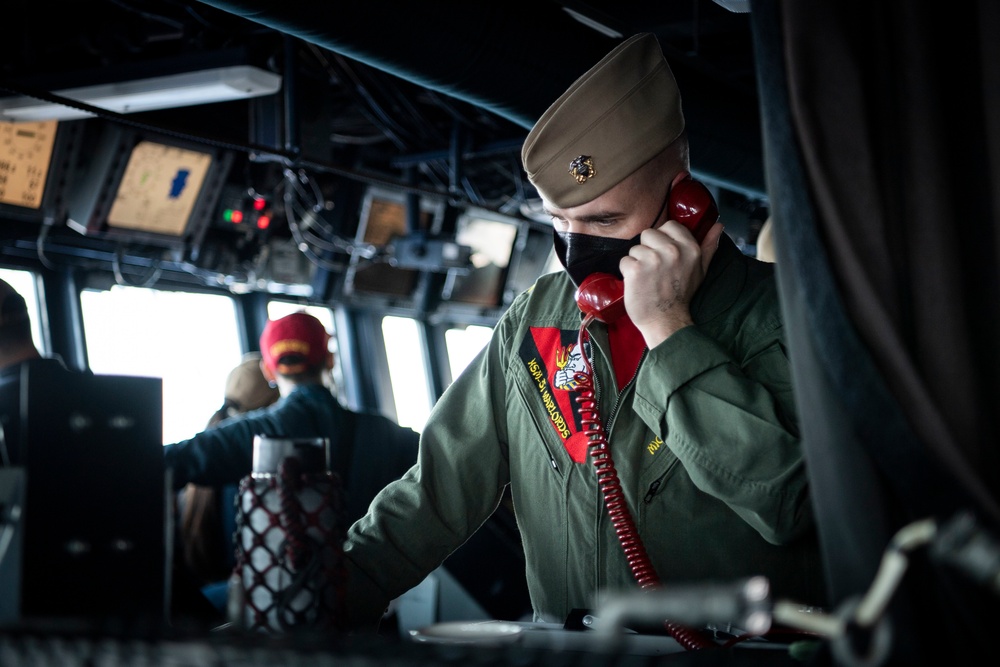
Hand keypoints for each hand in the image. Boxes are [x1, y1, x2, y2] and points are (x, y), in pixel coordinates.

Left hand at [620, 220, 723, 347]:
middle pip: (648, 234)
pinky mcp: (635, 269)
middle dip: (648, 249)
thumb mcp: (701, 270)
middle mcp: (672, 251)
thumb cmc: (682, 296)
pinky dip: (627, 272)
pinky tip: (637, 283)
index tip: (663, 254)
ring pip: (635, 248)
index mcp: (690, 248)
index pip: (669, 225)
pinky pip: (624, 261)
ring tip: (647, 278)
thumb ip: (709, 246)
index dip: (663, 239)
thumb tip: (718, 225)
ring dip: (637, 262)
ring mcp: (652, 259)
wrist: (666, 321)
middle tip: (654, 269)